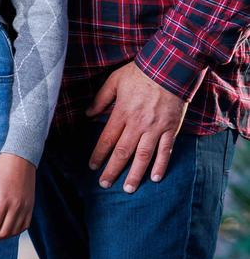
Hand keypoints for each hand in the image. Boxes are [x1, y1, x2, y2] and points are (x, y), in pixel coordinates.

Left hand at [0, 153, 35, 240]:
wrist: (21, 158)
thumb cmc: (0, 167)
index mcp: (4, 200)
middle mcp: (17, 207)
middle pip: (2, 233)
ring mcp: (26, 208)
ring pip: (13, 232)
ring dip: (0, 237)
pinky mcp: (31, 207)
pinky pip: (23, 227)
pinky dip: (13, 232)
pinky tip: (4, 229)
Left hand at [86, 61, 187, 192]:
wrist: (169, 69)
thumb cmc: (139, 73)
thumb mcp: (114, 81)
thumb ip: (101, 99)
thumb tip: (88, 114)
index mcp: (122, 112)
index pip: (107, 138)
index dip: (99, 154)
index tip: (92, 166)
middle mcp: (138, 123)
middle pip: (123, 152)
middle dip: (113, 170)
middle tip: (105, 184)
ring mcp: (155, 128)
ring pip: (143, 156)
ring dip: (135, 174)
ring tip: (128, 189)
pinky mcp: (171, 129)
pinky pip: (165, 151)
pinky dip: (160, 165)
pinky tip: (155, 178)